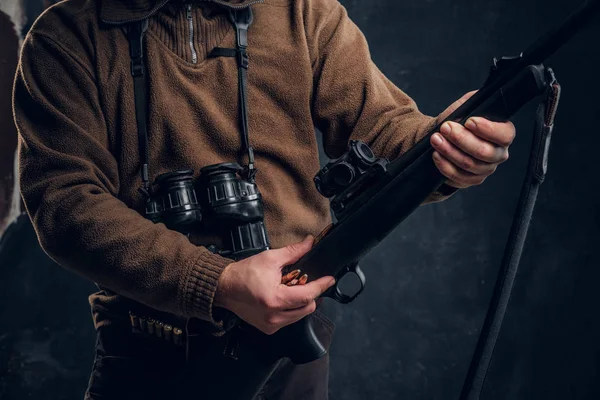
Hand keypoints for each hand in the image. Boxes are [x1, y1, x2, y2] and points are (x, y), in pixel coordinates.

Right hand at [214, 236, 334, 334]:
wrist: (225, 287)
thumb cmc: (244, 273)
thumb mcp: (270, 258)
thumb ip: (294, 252)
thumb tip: (310, 243)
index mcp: (275, 299)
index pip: (307, 295)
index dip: (321, 286)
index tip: (330, 279)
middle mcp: (274, 316)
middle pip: (307, 308)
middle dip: (312, 294)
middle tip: (309, 282)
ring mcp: (271, 325)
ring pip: (300, 316)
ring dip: (302, 303)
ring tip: (295, 289)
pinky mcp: (268, 328)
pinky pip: (289, 320)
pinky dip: (292, 310)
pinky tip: (286, 298)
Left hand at [430, 91, 515, 187]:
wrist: (443, 137)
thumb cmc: (457, 121)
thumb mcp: (466, 106)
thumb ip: (474, 102)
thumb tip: (477, 99)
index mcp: (503, 134)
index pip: (505, 135)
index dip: (488, 129)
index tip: (469, 121)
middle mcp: (498, 153)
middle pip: (484, 152)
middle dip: (461, 139)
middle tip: (445, 128)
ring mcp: (486, 169)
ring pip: (469, 164)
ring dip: (449, 151)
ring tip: (436, 139)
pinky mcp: (471, 180)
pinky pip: (459, 177)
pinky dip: (445, 166)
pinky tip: (436, 155)